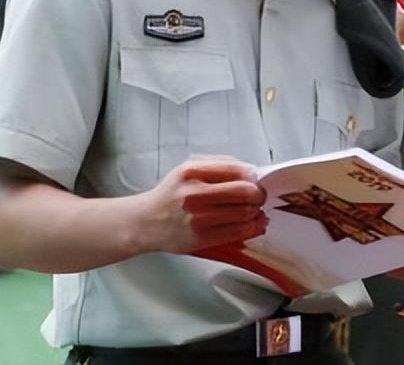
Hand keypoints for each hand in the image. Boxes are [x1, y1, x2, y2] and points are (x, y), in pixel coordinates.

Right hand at [134, 158, 267, 254]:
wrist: (145, 222)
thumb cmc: (171, 194)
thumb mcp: (190, 167)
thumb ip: (221, 164)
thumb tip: (251, 171)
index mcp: (192, 172)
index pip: (238, 171)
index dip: (254, 177)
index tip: (257, 181)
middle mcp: (193, 194)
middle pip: (245, 192)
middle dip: (258, 195)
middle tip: (259, 196)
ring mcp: (197, 218)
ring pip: (244, 213)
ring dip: (256, 212)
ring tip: (254, 210)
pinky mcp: (200, 239)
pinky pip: (237, 232)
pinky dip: (251, 228)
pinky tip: (251, 224)